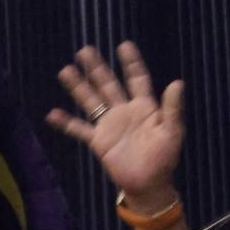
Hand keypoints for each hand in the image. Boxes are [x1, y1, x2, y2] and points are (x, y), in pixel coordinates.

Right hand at [46, 42, 183, 211]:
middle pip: (108, 84)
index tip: (124, 45)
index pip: (137, 79)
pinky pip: (79, 128)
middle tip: (85, 50)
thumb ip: (172, 109)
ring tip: (66, 70)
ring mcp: (110, 125)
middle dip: (97, 68)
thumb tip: (177, 82)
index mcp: (144, 108)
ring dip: (79, 86)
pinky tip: (52, 113)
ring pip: (91, 100)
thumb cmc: (164, 159)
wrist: (149, 184)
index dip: (131, 63)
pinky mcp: (98, 141)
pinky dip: (66, 122)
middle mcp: (124, 111)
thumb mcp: (172, 133)